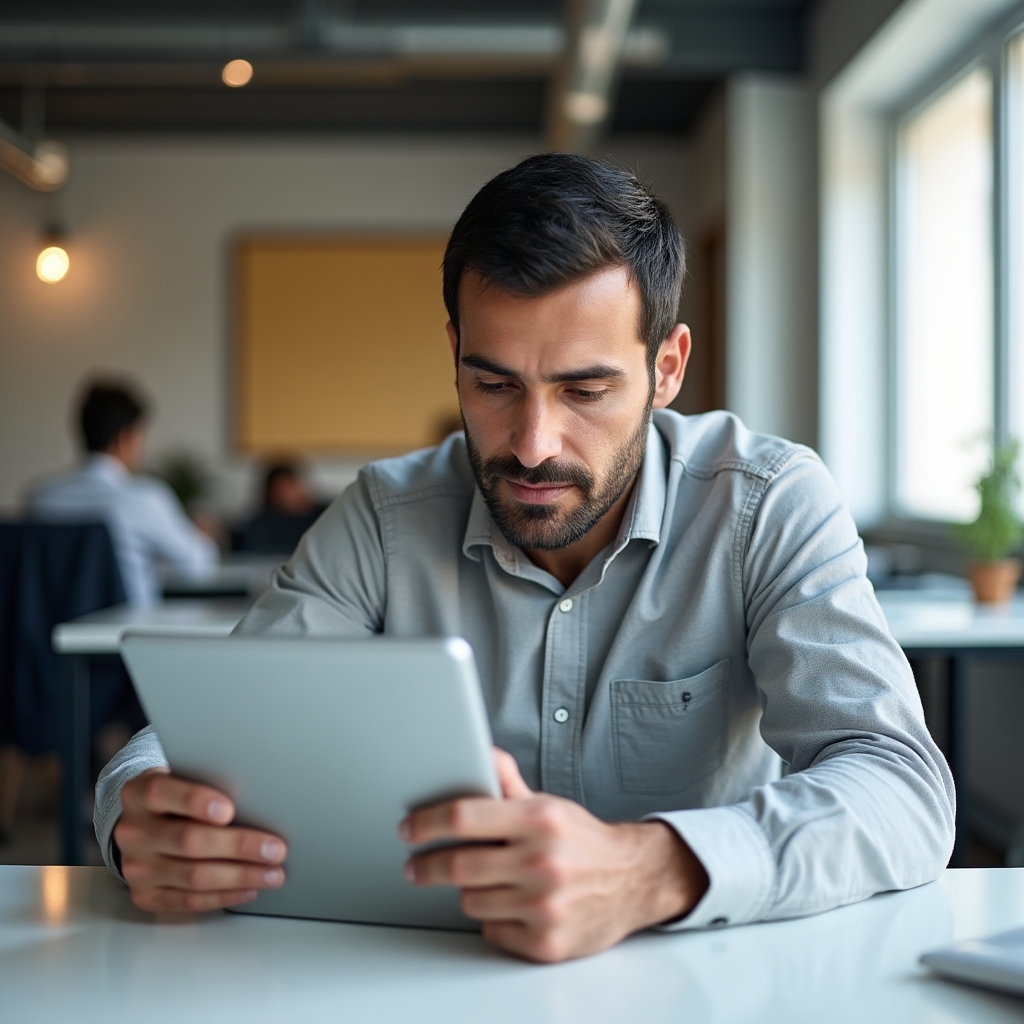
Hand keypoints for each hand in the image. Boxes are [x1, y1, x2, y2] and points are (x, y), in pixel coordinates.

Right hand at [114, 768, 287, 912]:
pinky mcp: (145, 895)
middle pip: (188, 840)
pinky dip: (223, 896)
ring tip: (273, 873)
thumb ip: (209, 783)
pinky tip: (249, 889)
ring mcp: (136, 867)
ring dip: (240, 876)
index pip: (162, 793)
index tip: (229, 809)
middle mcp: (133, 831)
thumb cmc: (178, 798)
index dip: (196, 801)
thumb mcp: (184, 778)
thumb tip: (259, 798)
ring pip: (193, 876)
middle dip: (239, 846)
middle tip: (275, 849)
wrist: (144, 824)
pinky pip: (188, 901)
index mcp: (139, 793)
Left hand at [399, 749, 708, 961]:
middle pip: (458, 866)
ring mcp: (545, 906)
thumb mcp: (548, 804)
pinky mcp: (547, 943)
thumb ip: (508, 783)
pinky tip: (511, 906)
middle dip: (427, 866)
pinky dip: (495, 920)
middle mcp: (542, 862)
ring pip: (471, 902)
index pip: (464, 817)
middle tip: (415, 866)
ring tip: (487, 882)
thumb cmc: (583, 841)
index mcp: (539, 820)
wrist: (633, 880)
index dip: (427, 822)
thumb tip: (480, 752)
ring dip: (470, 892)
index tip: (409, 828)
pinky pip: (493, 931)